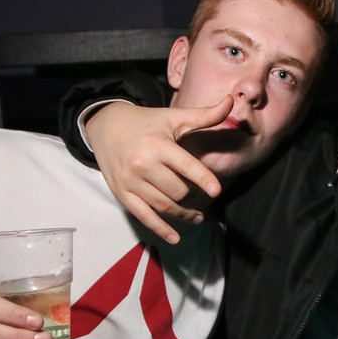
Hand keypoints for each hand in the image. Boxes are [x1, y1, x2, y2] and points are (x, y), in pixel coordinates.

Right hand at [86, 98, 229, 242]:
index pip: (185, 165)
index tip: (216, 190)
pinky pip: (143, 215)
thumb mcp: (174, 117)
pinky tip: (175, 237)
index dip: (203, 178)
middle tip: (203, 199)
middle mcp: (143, 164)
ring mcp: (130, 181)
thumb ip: (204, 115)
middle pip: (177, 190)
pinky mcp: (121, 193)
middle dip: (193, 197)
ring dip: (183, 215)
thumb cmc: (147, 123)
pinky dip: (160, 229)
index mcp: (159, 145)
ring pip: (163, 205)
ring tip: (197, 217)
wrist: (105, 126)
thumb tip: (232, 101)